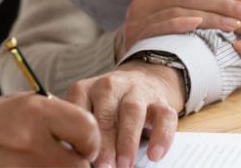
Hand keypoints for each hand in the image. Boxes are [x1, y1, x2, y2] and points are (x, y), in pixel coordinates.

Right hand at [0, 93, 99, 166]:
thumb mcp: (23, 105)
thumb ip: (56, 118)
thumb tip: (88, 137)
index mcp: (36, 112)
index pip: (88, 129)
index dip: (90, 141)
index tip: (82, 146)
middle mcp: (30, 140)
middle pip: (79, 166)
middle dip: (77, 165)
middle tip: (68, 161)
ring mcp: (20, 166)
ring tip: (45, 163)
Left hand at [65, 60, 183, 167]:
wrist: (142, 80)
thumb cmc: (108, 107)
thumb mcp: (88, 110)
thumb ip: (82, 131)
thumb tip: (76, 158)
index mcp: (86, 89)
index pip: (78, 110)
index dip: (80, 135)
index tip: (81, 157)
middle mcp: (110, 86)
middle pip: (105, 114)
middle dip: (104, 144)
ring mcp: (137, 91)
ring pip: (132, 112)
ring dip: (127, 141)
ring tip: (124, 165)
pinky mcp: (160, 101)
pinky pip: (164, 117)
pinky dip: (161, 136)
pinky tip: (154, 155)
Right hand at [115, 0, 240, 56]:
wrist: (129, 63)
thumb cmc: (155, 35)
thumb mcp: (166, 10)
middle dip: (224, 1)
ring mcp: (138, 16)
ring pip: (181, 9)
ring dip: (213, 15)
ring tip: (237, 23)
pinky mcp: (137, 35)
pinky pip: (163, 25)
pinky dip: (183, 23)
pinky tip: (202, 25)